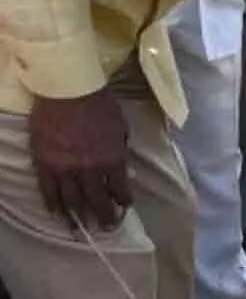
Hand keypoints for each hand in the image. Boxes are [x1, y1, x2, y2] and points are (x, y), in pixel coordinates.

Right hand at [29, 89, 131, 228]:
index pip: (120, 189)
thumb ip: (121, 148)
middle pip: (98, 201)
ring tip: (81, 230)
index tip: (125, 207)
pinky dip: (54, 205)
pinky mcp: (45, 165)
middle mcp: (90, 169)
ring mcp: (65, 169)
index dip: (123, 201)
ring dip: (78, 218)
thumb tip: (122, 166)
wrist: (68, 90)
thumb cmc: (100, 104)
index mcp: (113, 159)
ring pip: (72, 202)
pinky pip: (48, 192)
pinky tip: (57, 214)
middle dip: (104, 217)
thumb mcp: (121, 126)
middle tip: (107, 227)